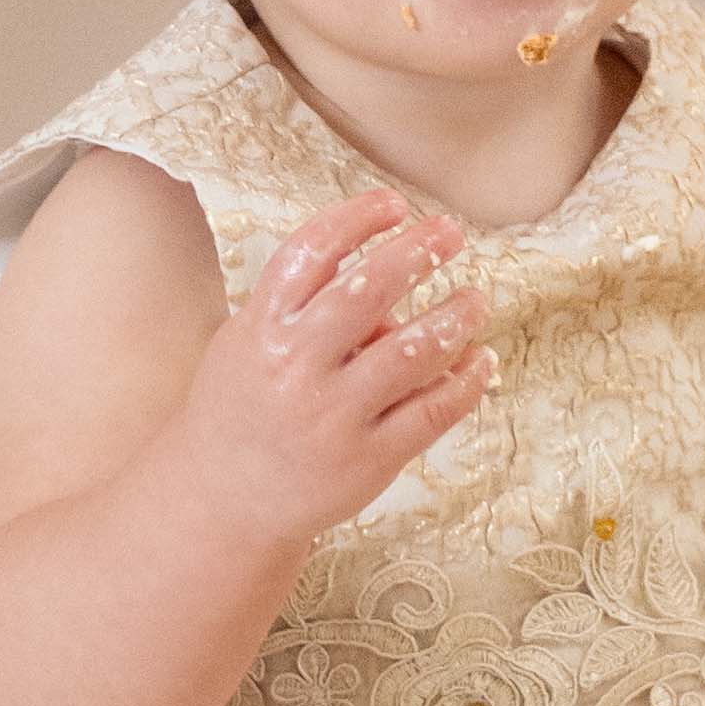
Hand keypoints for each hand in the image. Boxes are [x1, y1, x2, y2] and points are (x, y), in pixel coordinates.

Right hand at [183, 189, 493, 552]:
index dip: (357, 218)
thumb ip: (304, 307)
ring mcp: (333, 416)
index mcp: (262, 328)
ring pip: (412, 352)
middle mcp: (296, 367)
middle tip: (451, 233)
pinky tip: (482, 359)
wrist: (222, 502)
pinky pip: (431, 411)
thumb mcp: (248, 344)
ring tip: (476, 298)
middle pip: (368, 292)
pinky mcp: (368, 460)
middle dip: (417, 252)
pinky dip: (466, 381)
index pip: (312, 252)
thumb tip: (387, 282)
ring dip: (455, 316)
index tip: (394, 203)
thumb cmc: (242, 408)